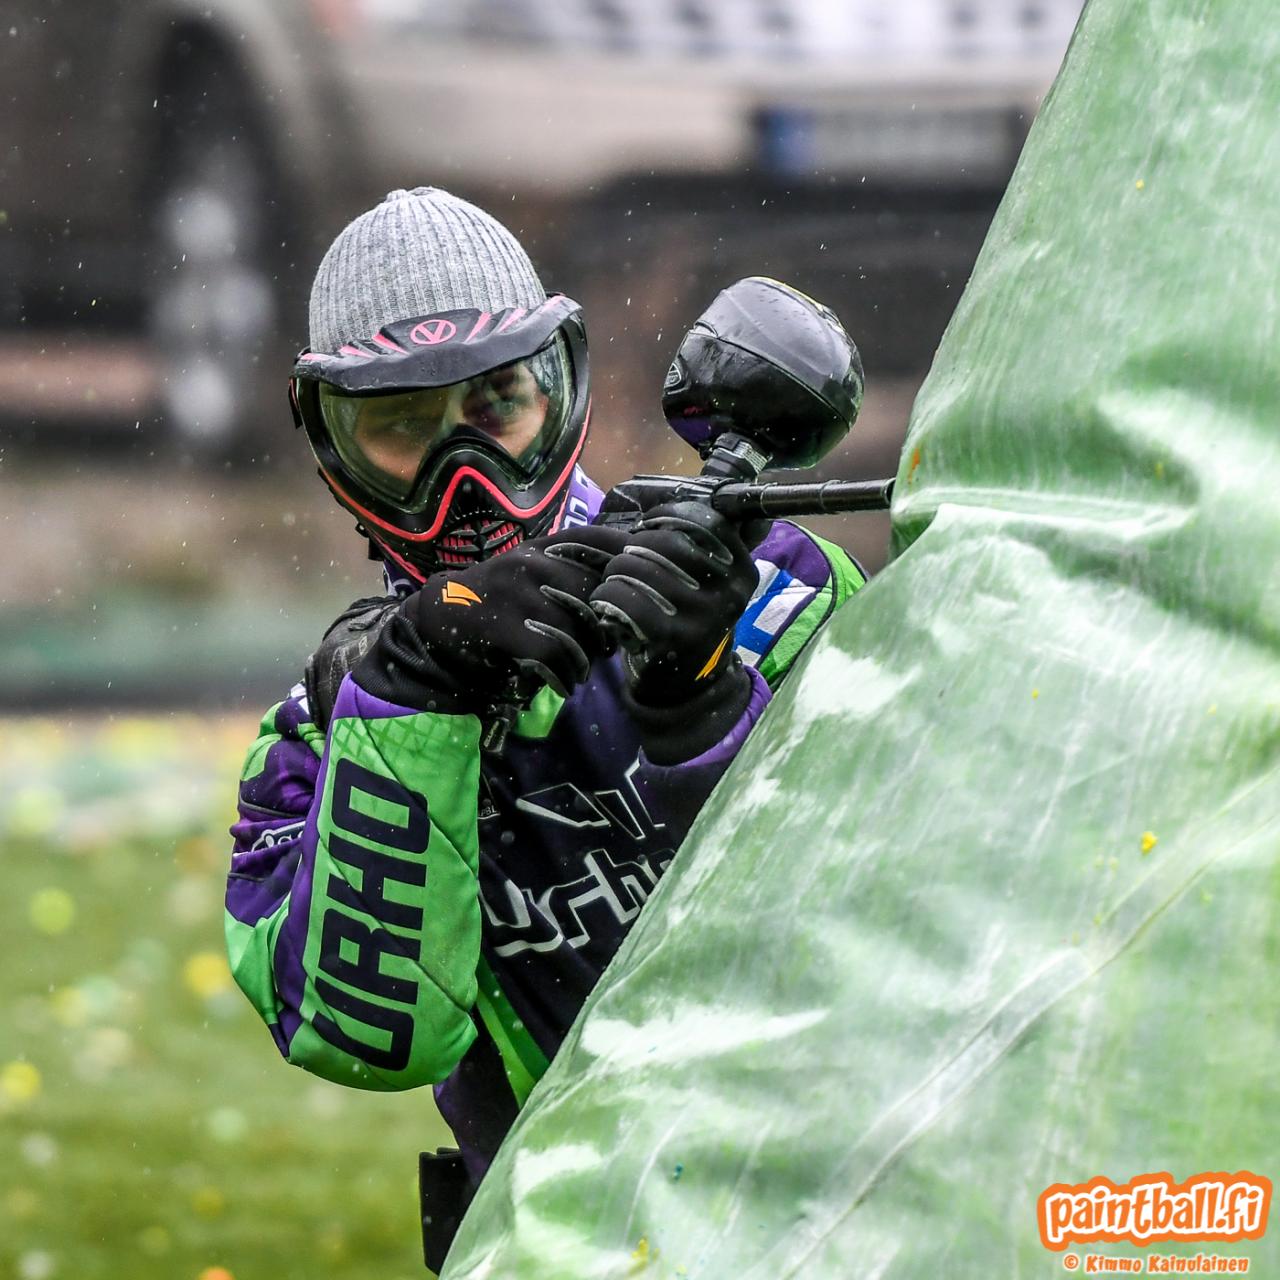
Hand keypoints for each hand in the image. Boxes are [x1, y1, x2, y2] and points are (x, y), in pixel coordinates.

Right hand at [354, 524, 629, 712]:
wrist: (440, 620)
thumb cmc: (500, 600)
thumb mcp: (535, 573)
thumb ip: (575, 572)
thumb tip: (631, 593)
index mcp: (545, 545)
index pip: (601, 541)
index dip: (628, 563)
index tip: (639, 592)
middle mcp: (533, 560)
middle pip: (597, 592)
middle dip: (608, 627)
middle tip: (606, 649)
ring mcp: (515, 589)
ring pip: (577, 626)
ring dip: (587, 658)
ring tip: (582, 670)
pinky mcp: (501, 622)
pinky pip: (551, 652)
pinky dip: (564, 675)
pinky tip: (562, 684)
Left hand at [590, 501, 758, 707]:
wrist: (687, 687)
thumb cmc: (691, 621)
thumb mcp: (713, 585)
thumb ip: (708, 544)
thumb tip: (694, 493)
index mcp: (743, 571)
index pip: (707, 520)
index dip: (670, 515)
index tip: (650, 525)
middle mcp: (729, 592)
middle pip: (665, 540)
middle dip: (634, 547)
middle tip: (626, 563)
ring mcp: (702, 615)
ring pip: (637, 564)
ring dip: (615, 572)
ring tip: (615, 584)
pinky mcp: (670, 638)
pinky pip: (622, 595)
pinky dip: (605, 596)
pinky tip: (607, 604)